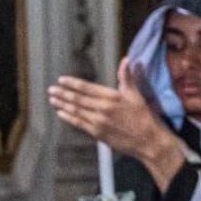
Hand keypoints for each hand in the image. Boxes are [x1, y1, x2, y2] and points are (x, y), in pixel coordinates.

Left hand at [49, 58, 184, 189]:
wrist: (148, 140)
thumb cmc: (143, 116)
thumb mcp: (136, 94)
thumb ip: (127, 77)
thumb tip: (126, 60)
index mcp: (112, 97)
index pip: (87, 88)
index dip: (72, 83)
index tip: (62, 80)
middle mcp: (103, 108)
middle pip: (78, 99)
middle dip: (63, 93)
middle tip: (51, 89)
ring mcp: (99, 122)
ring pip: (76, 111)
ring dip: (62, 104)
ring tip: (52, 99)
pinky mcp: (98, 133)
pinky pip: (79, 123)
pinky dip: (68, 117)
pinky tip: (61, 113)